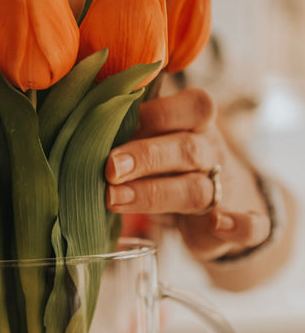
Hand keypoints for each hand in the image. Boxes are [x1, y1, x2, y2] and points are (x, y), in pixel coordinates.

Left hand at [105, 88, 270, 261]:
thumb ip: (130, 132)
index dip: (155, 115)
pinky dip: (240, 225)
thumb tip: (82, 126)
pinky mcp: (239, 224)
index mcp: (195, 125)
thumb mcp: (158, 141)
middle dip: (146, 157)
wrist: (226, 204)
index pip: (190, 107)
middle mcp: (211, 153)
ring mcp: (225, 189)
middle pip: (186, 149)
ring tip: (114, 199)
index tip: (114, 126)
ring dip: (157, 194)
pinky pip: (252, 225)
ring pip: (197, 189)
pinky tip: (218, 224)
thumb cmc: (174, 166)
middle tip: (109, 168)